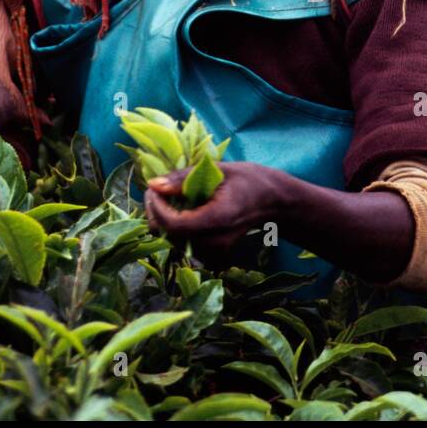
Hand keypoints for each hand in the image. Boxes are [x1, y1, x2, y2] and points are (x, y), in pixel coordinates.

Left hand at [143, 161, 285, 268]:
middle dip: (156, 213)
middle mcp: (215, 243)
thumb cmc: (249, 181)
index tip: (154, 189)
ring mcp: (214, 253)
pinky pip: (182, 244)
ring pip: (172, 241)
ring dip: (164, 220)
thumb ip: (184, 178)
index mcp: (218, 219)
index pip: (174, 224)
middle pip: (169, 236)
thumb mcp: (219, 170)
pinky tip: (183, 210)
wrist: (273, 203)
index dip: (156, 208)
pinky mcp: (211, 257)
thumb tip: (153, 185)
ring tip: (173, 198)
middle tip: (159, 190)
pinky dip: (175, 228)